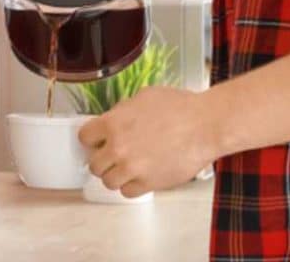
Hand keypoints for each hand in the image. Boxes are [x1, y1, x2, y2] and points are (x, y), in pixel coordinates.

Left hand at [78, 86, 219, 197]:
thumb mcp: (143, 97)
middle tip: (113, 157)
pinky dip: (131, 186)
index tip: (97, 141)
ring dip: (115, 175)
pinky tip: (140, 176)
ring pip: (108, 182)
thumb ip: (122, 111)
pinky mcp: (148, 183)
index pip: (84, 137)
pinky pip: (127, 192)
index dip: (92, 139)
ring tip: (127, 168)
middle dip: (102, 160)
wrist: (205, 125)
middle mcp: (117, 148)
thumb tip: (114, 119)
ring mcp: (132, 168)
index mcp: (112, 123)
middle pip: (94, 164)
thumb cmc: (179, 107)